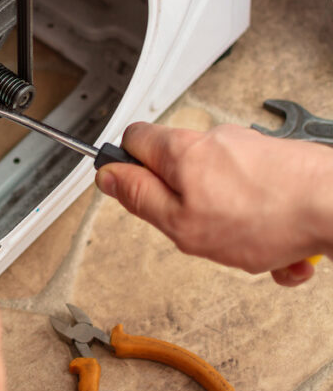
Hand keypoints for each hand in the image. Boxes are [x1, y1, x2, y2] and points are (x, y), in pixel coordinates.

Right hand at [96, 122, 332, 285]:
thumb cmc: (266, 215)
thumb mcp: (181, 223)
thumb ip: (139, 198)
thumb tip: (108, 176)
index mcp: (181, 151)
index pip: (132, 139)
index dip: (126, 167)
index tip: (133, 193)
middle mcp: (214, 141)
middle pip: (179, 170)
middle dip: (187, 208)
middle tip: (199, 232)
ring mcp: (250, 150)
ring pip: (221, 192)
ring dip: (232, 227)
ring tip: (253, 250)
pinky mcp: (280, 164)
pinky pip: (258, 200)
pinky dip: (265, 227)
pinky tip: (282, 252)